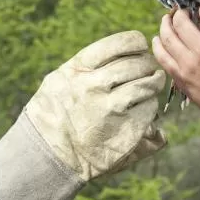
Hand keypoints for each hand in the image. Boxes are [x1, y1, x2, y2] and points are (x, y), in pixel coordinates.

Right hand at [0, 31, 166, 199]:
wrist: (45, 156)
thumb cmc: (54, 114)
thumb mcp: (61, 80)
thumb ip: (90, 66)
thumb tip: (129, 52)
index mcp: (78, 68)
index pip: (119, 44)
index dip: (137, 43)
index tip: (141, 47)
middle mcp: (93, 85)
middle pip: (137, 63)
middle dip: (148, 65)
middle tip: (150, 69)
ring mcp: (109, 108)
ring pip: (146, 85)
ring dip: (154, 84)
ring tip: (153, 86)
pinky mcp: (124, 130)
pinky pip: (149, 110)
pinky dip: (151, 108)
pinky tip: (145, 110)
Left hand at [153, 5, 199, 132]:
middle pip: (181, 21)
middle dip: (181, 12)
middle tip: (183, 12)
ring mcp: (188, 64)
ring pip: (167, 37)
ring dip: (165, 24)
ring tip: (167, 20)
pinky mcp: (180, 77)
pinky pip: (162, 57)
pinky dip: (158, 45)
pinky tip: (158, 39)